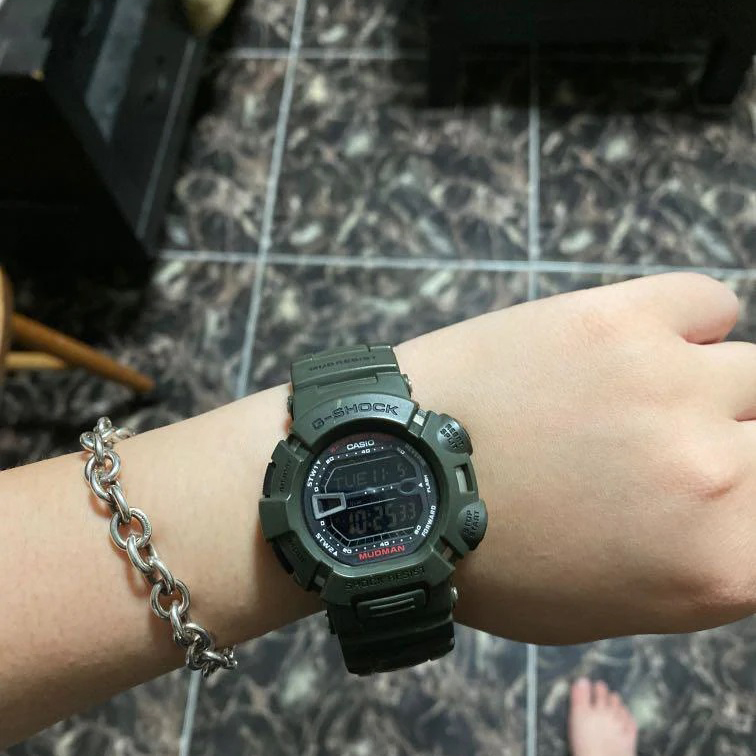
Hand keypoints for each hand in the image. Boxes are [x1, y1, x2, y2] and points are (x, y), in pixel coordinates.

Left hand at [398, 273, 754, 642]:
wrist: (403, 480)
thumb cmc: (494, 558)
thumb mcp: (613, 605)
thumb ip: (705, 564)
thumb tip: (744, 514)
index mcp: (718, 564)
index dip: (750, 503)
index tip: (729, 485)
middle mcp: (713, 472)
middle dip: (737, 450)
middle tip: (672, 450)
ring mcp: (670, 384)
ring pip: (755, 372)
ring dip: (710, 391)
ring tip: (644, 400)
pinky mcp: (620, 318)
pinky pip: (707, 303)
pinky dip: (686, 324)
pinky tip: (638, 348)